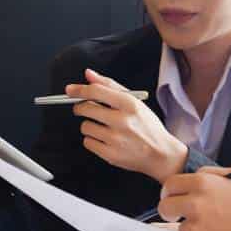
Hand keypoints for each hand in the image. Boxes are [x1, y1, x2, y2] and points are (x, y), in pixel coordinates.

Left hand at [66, 69, 186, 182]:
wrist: (161, 154)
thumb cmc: (147, 126)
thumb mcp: (135, 101)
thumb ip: (110, 86)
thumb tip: (88, 75)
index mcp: (129, 104)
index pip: (96, 91)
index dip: (79, 90)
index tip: (70, 90)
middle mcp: (122, 121)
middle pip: (85, 108)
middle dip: (81, 107)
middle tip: (85, 109)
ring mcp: (116, 139)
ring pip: (85, 126)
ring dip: (89, 125)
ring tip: (103, 128)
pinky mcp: (110, 155)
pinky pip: (87, 142)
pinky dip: (92, 140)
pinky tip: (105, 139)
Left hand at [159, 167, 230, 230]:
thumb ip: (210, 174)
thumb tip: (192, 177)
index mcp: (203, 184)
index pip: (169, 185)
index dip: (168, 192)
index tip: (171, 198)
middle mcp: (195, 205)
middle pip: (164, 207)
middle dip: (169, 211)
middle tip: (178, 215)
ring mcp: (195, 229)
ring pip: (181, 229)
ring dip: (193, 230)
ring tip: (217, 230)